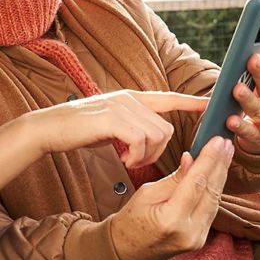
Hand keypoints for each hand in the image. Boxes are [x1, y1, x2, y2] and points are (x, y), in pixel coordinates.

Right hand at [0, 90, 206, 201]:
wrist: (49, 128)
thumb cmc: (78, 130)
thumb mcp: (110, 125)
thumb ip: (131, 126)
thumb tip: (150, 138)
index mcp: (130, 98)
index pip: (168, 98)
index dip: (190, 102)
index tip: (211, 104)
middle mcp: (129, 98)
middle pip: (165, 127)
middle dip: (159, 151)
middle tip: (137, 161)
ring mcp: (120, 106)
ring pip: (156, 134)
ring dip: (147, 155)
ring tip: (129, 160)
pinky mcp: (112, 117)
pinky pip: (140, 140)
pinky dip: (136, 155)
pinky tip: (123, 159)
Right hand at [110, 136, 233, 259]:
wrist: (127, 250)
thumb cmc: (131, 220)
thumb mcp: (147, 193)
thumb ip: (174, 178)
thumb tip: (191, 158)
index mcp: (171, 219)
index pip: (196, 183)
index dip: (208, 159)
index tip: (216, 141)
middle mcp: (189, 231)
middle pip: (211, 191)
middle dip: (219, 164)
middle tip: (226, 143)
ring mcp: (197, 238)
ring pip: (215, 200)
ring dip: (220, 175)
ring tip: (225, 154)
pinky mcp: (201, 238)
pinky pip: (211, 208)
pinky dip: (214, 188)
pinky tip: (217, 173)